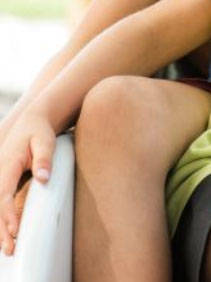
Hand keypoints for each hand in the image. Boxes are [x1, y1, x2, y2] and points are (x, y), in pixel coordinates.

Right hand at [0, 114, 55, 255]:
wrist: (31, 122)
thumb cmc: (39, 131)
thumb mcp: (45, 141)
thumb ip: (44, 159)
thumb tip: (43, 178)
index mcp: (6, 165)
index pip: (3, 194)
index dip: (7, 214)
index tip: (14, 230)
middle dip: (1, 229)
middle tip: (10, 248)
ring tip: (8, 248)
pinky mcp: (2, 183)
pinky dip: (0, 219)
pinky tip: (5, 234)